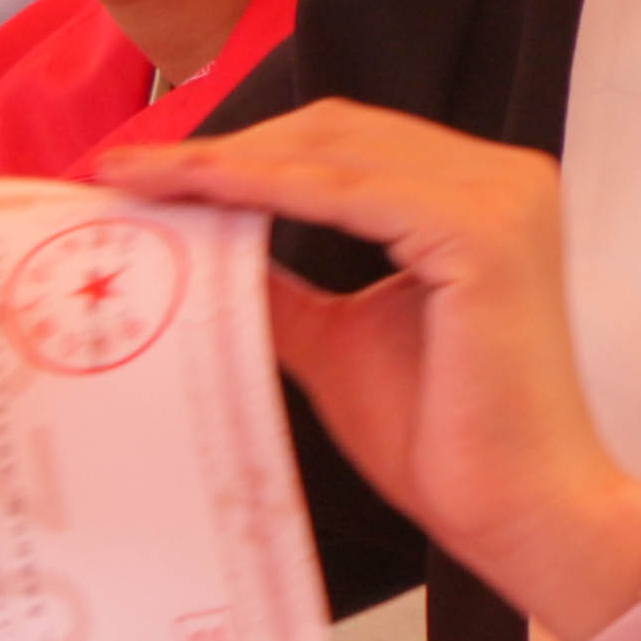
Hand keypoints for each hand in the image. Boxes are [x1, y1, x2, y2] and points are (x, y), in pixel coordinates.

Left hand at [96, 103, 640, 620]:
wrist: (520, 510)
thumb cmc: (447, 439)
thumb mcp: (338, 340)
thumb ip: (280, 287)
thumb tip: (196, 249)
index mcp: (480, 197)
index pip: (343, 146)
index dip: (242, 149)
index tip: (145, 173)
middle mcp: (503, 179)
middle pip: (332, 130)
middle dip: (221, 144)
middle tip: (120, 170)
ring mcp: (501, 198)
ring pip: (330, 149)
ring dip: (223, 159)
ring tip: (136, 180)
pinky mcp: (483, 232)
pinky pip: (344, 191)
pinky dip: (260, 185)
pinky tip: (195, 195)